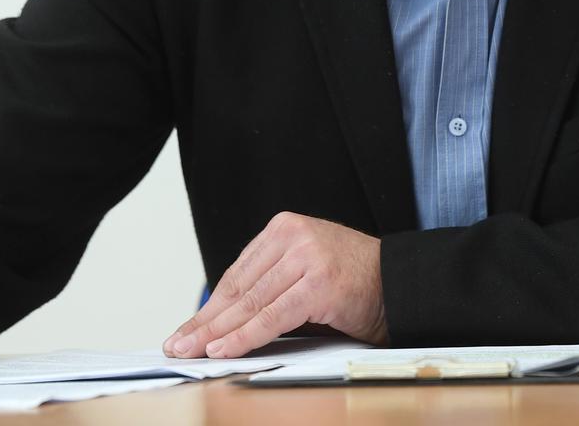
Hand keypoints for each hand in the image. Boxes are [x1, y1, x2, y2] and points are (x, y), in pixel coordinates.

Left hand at [162, 212, 387, 358]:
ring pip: (250, 303)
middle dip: (205, 322)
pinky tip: (224, 349)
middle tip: (177, 344)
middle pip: (238, 288)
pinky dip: (245, 336)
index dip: (209, 307)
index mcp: (284, 228)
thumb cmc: (353, 284)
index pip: (236, 274)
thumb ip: (270, 285)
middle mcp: (292, 236)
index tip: (188, 328)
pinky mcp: (318, 283)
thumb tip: (223, 320)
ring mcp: (306, 257)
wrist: (400, 284)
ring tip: (192, 350)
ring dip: (217, 333)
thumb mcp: (304, 272)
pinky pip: (272, 317)